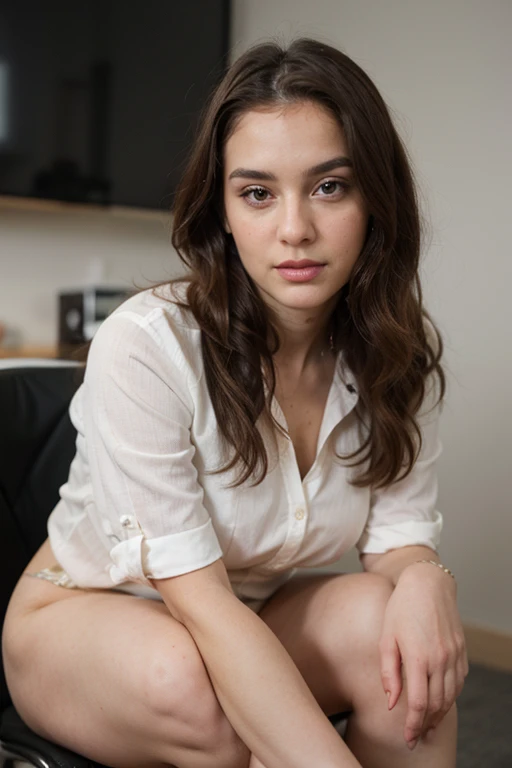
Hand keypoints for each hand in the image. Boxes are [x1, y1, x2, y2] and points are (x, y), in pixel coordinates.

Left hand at [378, 563, 468, 749]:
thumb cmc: (401, 608)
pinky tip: (440, 702)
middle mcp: (440, 659)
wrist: (428, 584)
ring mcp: (454, 656)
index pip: (418, 703)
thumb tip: (392, 703)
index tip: (408, 738)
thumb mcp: (386, 638)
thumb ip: (389, 672)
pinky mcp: (461, 651)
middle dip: (426, 724)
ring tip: (427, 724)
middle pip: (436, 704)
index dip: (413, 725)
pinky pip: (458, 682)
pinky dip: (450, 697)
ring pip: (450, 696)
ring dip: (439, 714)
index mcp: (419, 657)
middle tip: (416, 736)